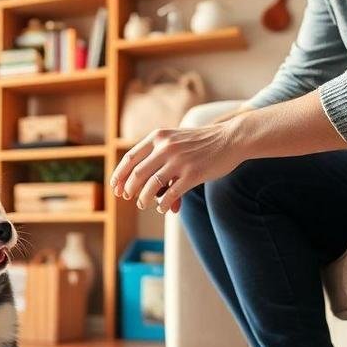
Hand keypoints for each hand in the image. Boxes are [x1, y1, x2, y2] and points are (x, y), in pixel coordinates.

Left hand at [110, 119, 246, 212]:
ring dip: (144, 199)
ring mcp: (179, 161)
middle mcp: (166, 147)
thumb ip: (160, 159)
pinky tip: (164, 208)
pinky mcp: (193, 174)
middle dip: (129, 189)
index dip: (119, 175)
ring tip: (143, 204)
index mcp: (158, 137)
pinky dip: (163, 205)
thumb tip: (148, 189)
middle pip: (137, 174)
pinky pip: (170, 195)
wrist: (230, 138)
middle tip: (128, 197)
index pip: (130, 158)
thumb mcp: (176, 141)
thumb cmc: (201, 143)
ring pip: (151, 186)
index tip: (115, 188)